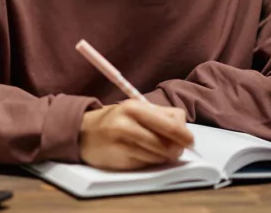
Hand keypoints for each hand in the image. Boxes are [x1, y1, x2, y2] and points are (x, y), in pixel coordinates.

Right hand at [78, 99, 193, 170]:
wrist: (82, 132)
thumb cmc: (115, 120)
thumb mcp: (134, 109)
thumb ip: (160, 117)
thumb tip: (186, 136)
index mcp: (134, 107)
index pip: (172, 122)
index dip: (185, 134)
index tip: (188, 139)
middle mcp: (127, 124)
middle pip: (168, 142)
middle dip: (178, 148)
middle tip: (178, 149)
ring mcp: (122, 143)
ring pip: (159, 156)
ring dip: (162, 156)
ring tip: (153, 149)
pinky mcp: (119, 160)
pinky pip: (146, 164)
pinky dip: (149, 161)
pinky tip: (139, 154)